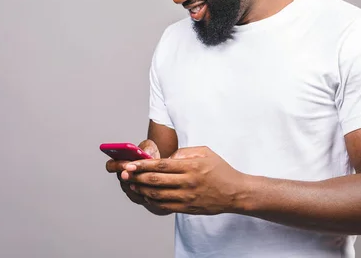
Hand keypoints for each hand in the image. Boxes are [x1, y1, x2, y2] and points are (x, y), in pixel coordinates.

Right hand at [105, 140, 159, 205]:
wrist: (159, 164)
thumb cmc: (150, 153)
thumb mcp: (148, 147)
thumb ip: (144, 149)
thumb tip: (143, 154)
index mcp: (119, 162)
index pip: (111, 165)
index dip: (118, 165)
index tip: (127, 164)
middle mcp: (121, 176)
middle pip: (122, 179)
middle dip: (131, 176)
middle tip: (139, 174)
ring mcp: (128, 188)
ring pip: (131, 189)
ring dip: (139, 184)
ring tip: (150, 180)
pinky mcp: (136, 196)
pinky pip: (138, 197)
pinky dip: (145, 192)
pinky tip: (154, 187)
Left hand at [122, 146, 243, 214]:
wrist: (235, 192)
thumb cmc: (220, 170)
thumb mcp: (205, 152)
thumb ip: (184, 152)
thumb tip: (166, 157)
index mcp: (191, 166)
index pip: (161, 165)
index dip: (143, 165)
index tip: (130, 164)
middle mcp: (188, 182)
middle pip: (155, 180)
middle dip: (137, 177)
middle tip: (125, 174)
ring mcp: (187, 197)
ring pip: (157, 194)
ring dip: (141, 189)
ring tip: (132, 184)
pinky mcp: (187, 208)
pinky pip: (164, 206)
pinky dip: (152, 201)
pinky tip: (145, 195)